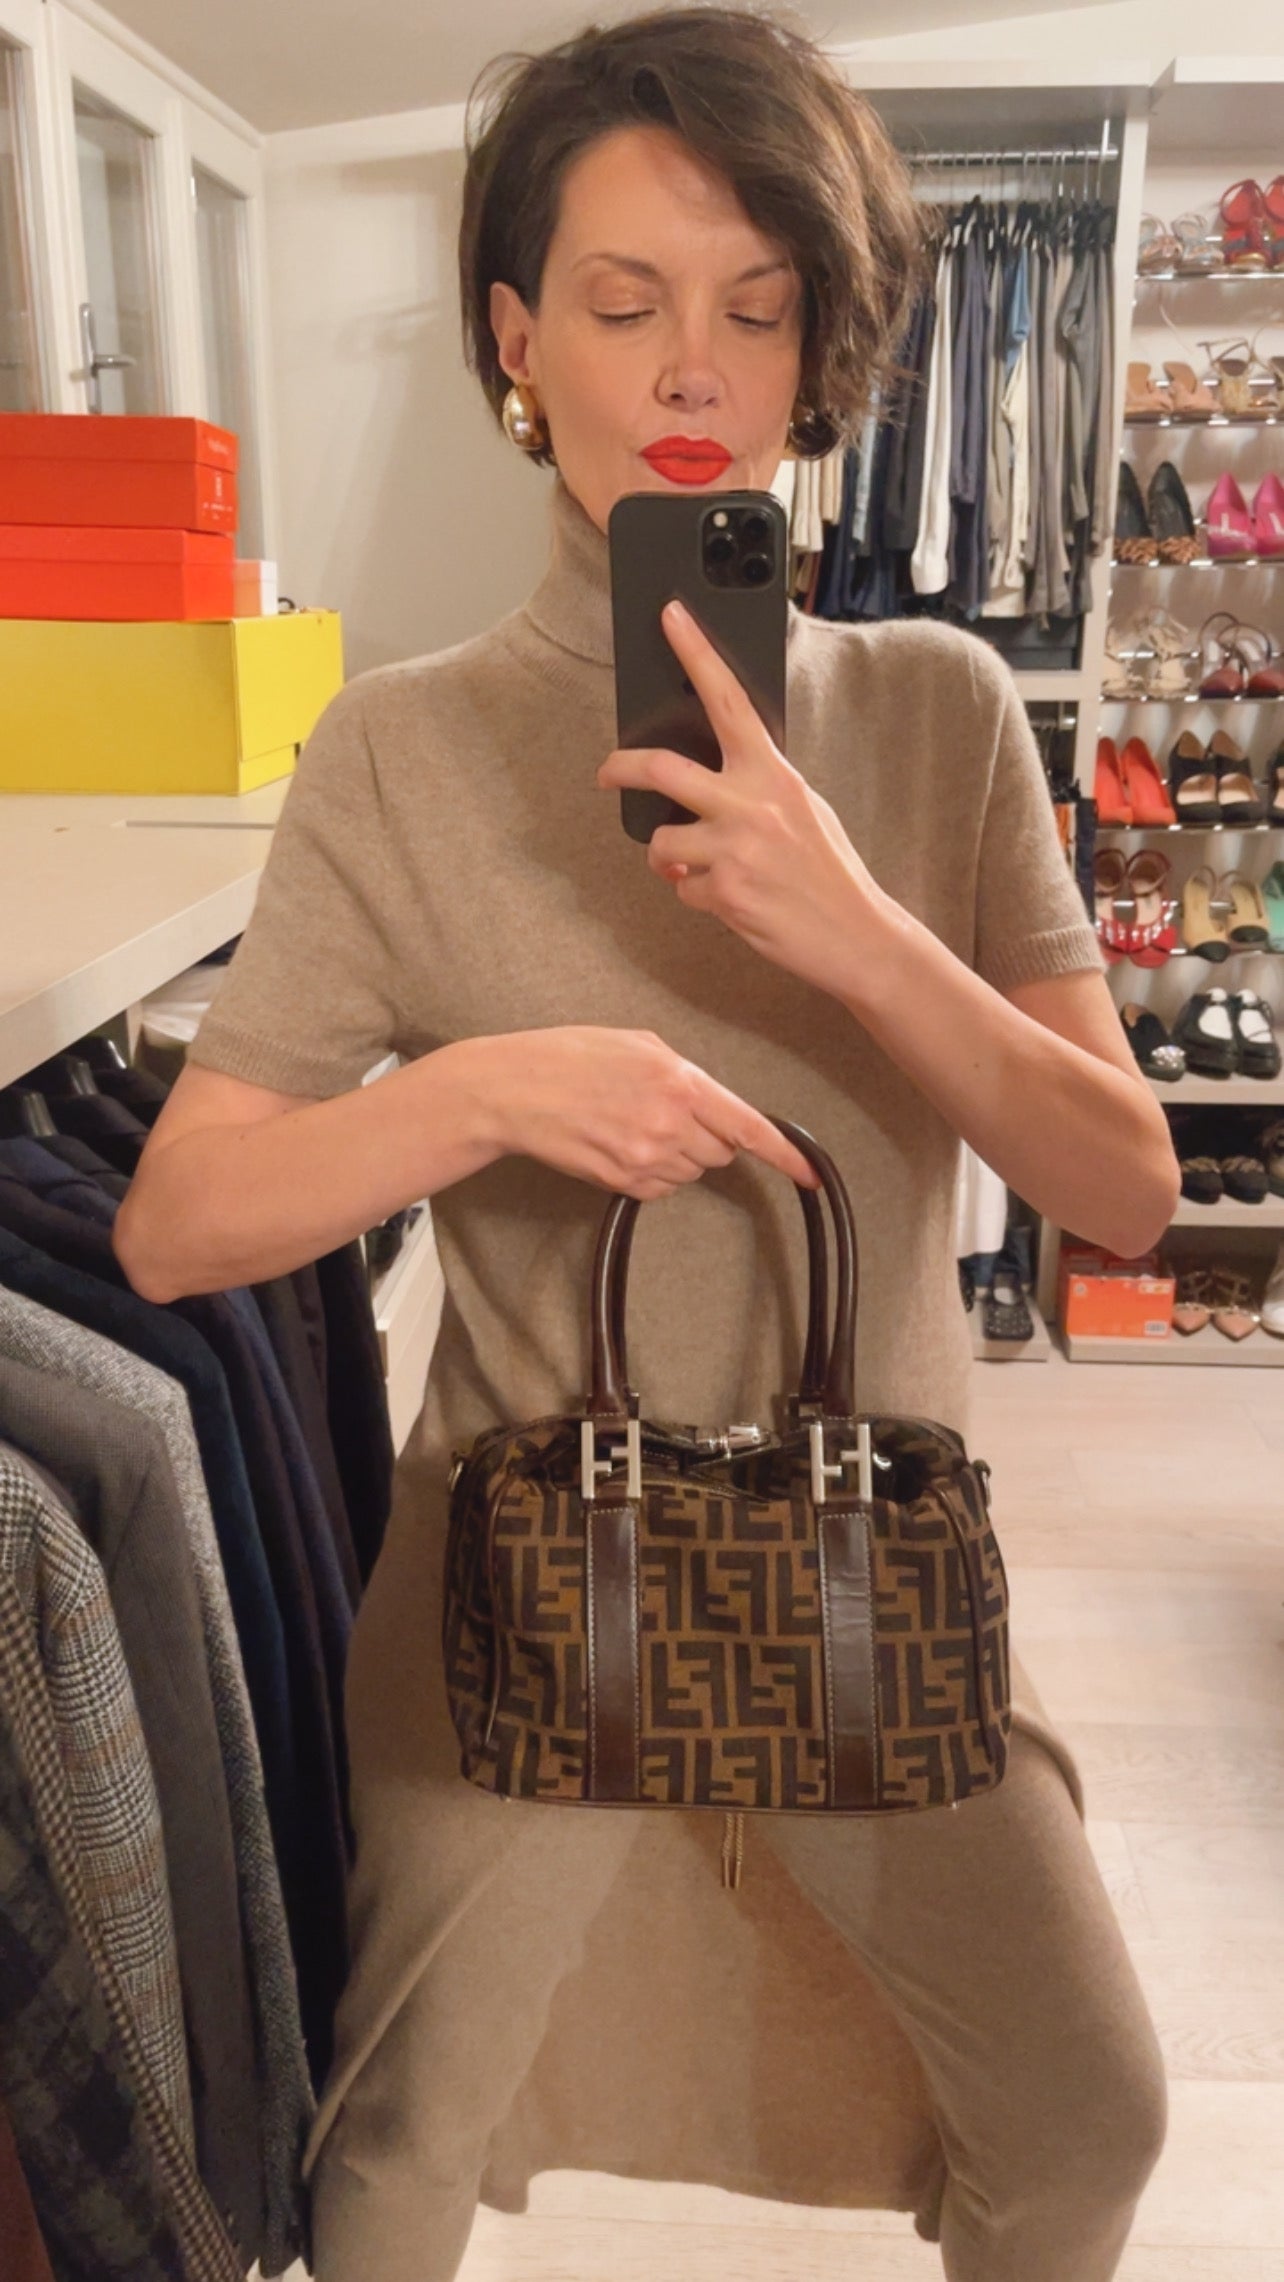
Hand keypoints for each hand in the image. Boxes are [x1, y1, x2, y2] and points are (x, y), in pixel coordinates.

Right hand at [463, 1026, 819, 1200]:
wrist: (512, 1090)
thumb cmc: (569, 1057)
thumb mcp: (637, 1044)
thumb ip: (683, 1072)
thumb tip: (710, 1099)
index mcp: (679, 1080)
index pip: (747, 1127)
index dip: (784, 1155)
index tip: (809, 1173)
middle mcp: (668, 1122)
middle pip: (721, 1153)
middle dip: (707, 1138)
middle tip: (666, 1115)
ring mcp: (645, 1157)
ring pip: (691, 1172)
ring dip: (676, 1156)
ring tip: (631, 1125)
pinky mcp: (622, 1181)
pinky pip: (660, 1189)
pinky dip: (649, 1174)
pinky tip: (618, 1145)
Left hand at [596, 598, 889, 996]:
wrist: (855, 934)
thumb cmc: (829, 871)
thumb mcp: (805, 809)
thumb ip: (759, 789)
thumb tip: (711, 785)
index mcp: (774, 774)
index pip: (728, 700)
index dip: (696, 654)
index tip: (671, 616)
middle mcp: (751, 804)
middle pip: (661, 769)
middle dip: (620, 768)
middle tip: (607, 774)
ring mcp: (735, 850)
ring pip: (663, 842)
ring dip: (669, 860)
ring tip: (698, 869)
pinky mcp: (724, 893)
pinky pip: (683, 889)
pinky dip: (698, 897)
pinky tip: (732, 901)